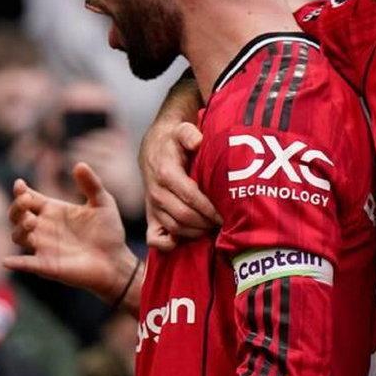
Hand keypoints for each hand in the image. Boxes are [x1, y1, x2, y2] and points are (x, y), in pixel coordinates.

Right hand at [5, 164, 135, 300]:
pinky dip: (15, 263)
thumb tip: (79, 164)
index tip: (20, 184)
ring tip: (31, 222)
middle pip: (17, 215)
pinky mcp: (46, 265)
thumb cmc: (108, 231)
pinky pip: (25, 264)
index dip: (21, 191)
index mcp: (53, 210)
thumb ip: (91, 184)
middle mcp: (44, 227)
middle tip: (26, 201)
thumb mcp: (103, 202)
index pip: (29, 198)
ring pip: (18, 236)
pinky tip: (8, 260)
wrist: (116, 260)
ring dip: (19, 228)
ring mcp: (43, 246)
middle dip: (16, 207)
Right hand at [139, 120, 216, 248]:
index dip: (209, 208)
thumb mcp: (182, 130)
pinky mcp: (150, 215)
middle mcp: (157, 193)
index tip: (225, 213)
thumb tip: (197, 141)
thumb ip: (189, 134)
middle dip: (206, 222)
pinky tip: (184, 242)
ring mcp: (152, 206)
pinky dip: (167, 244)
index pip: (190, 197)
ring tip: (213, 229)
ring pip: (174, 228)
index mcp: (166, 174)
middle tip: (224, 223)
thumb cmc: (173, 141)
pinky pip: (154, 238)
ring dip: (195, 232)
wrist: (153, 148)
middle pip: (184, 215)